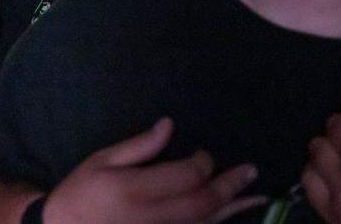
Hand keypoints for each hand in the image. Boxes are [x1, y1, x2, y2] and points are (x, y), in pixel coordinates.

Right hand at [42, 118, 263, 223]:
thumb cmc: (82, 192)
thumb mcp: (102, 160)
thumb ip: (139, 146)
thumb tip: (168, 125)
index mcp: (136, 189)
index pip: (187, 176)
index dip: (203, 163)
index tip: (203, 154)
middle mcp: (155, 216)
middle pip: (205, 201)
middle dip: (230, 184)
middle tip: (250, 170)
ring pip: (208, 222)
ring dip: (234, 207)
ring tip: (257, 194)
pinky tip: (233, 215)